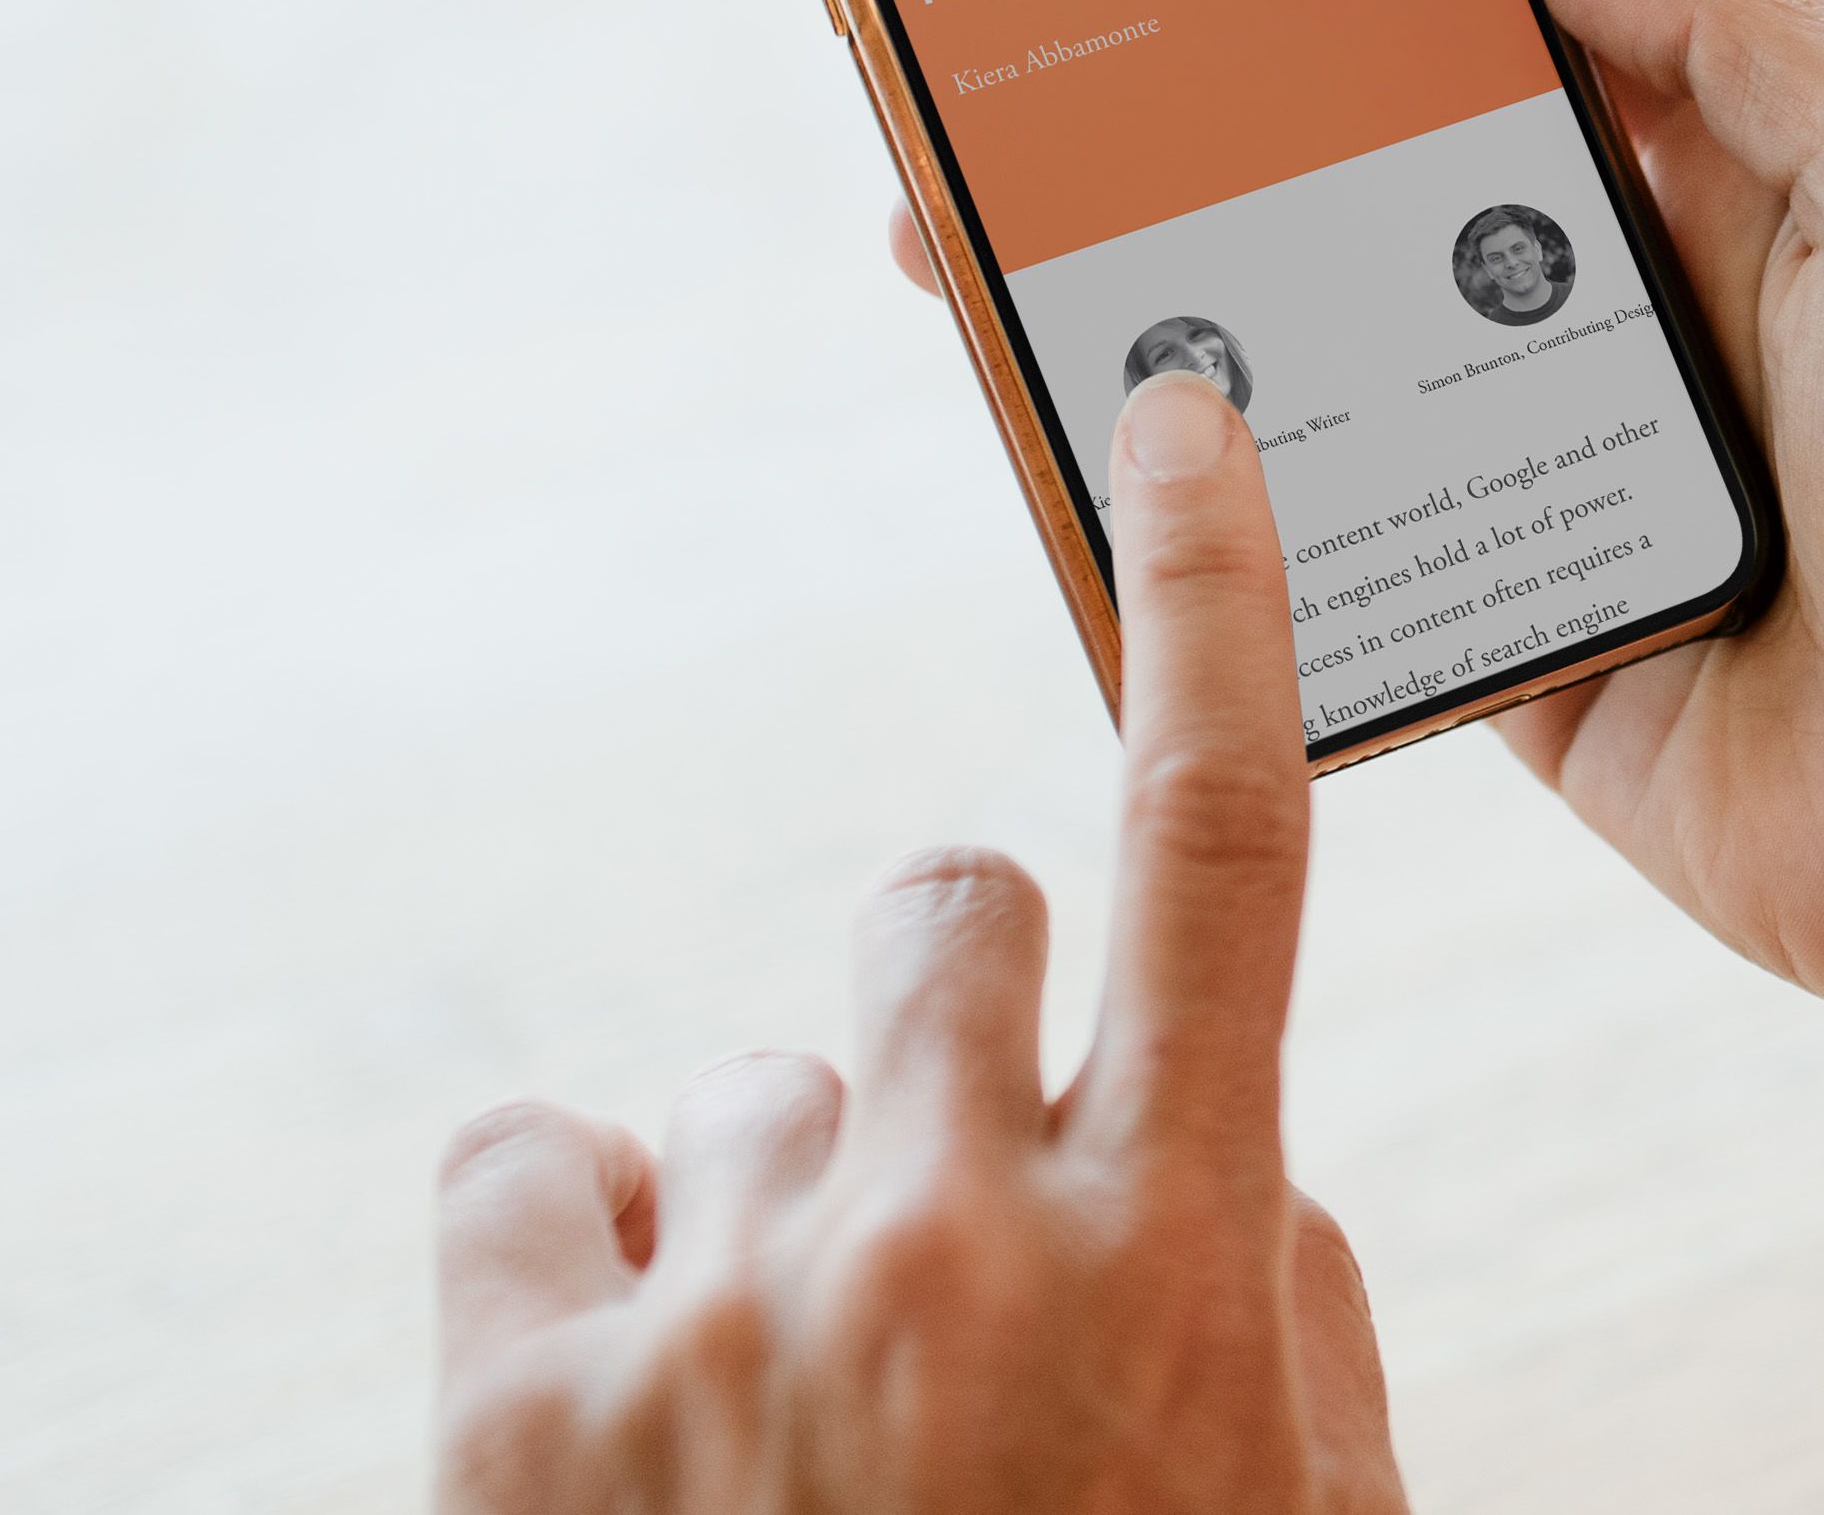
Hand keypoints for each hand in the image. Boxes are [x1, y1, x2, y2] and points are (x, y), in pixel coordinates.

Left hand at [429, 370, 1405, 1513]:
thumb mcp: (1310, 1507)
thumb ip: (1275, 1277)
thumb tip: (1187, 1129)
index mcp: (1187, 1244)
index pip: (1218, 830)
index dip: (1209, 595)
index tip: (1180, 418)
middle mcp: (953, 1232)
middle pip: (938, 895)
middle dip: (951, 995)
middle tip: (957, 1166)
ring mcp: (725, 1314)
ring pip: (746, 1072)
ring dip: (788, 1190)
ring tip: (807, 1400)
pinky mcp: (513, 1413)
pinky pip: (531, 1154)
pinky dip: (586, 1230)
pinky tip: (638, 1372)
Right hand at [888, 0, 1823, 1076]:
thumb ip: (1737, 31)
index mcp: (1765, 196)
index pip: (1545, 44)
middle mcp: (1666, 334)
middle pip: (1409, 205)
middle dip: (1241, 145)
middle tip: (1049, 83)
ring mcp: (1586, 499)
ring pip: (1355, 381)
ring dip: (1203, 320)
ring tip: (995, 248)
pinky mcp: (1534, 657)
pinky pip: (1355, 571)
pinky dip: (1240, 526)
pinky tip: (1090, 457)